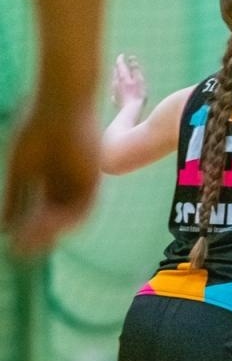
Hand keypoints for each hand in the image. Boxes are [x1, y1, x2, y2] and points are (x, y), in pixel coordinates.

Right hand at [2, 95, 100, 256]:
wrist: (61, 107)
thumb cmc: (37, 129)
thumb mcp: (20, 168)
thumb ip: (15, 196)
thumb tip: (5, 225)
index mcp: (51, 179)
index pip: (40, 211)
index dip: (27, 228)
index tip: (12, 243)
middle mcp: (68, 185)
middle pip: (54, 219)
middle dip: (37, 237)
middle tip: (20, 253)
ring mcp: (82, 184)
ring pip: (67, 217)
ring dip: (48, 233)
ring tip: (28, 245)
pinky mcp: (93, 181)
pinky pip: (81, 208)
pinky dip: (62, 221)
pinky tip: (41, 229)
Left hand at [111, 53, 146, 111]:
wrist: (130, 111)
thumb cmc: (137, 95)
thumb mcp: (139, 80)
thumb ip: (135, 69)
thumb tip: (131, 57)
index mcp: (122, 76)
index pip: (119, 64)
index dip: (120, 59)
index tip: (122, 55)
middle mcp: (116, 82)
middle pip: (115, 72)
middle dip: (118, 67)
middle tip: (120, 64)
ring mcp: (115, 91)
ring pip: (114, 81)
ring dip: (116, 77)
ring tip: (119, 76)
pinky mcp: (115, 99)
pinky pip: (115, 91)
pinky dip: (117, 87)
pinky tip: (118, 91)